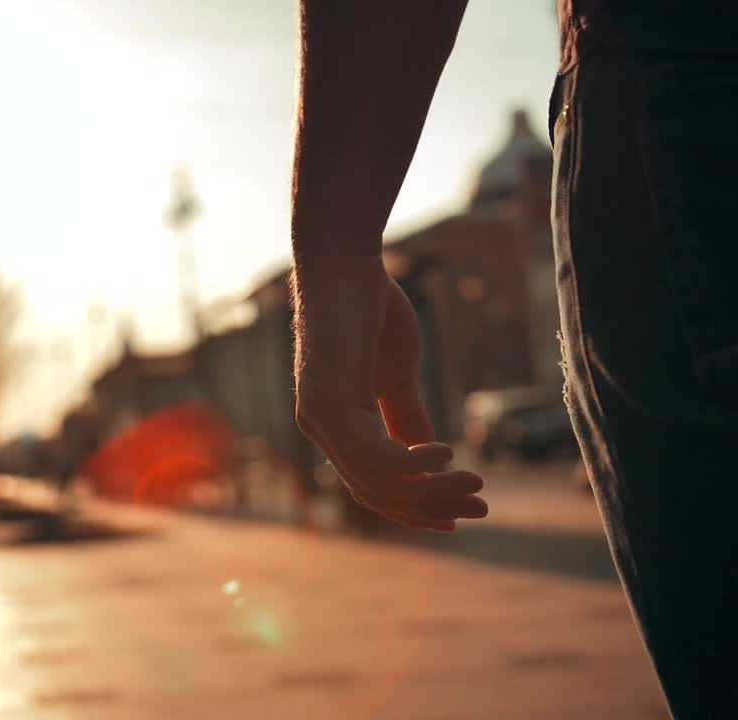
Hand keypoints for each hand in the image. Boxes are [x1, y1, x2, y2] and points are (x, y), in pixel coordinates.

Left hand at [293, 255, 486, 530]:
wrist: (345, 265)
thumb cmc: (370, 312)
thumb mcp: (396, 377)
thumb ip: (409, 420)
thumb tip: (432, 459)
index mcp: (336, 426)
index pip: (371, 487)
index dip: (414, 509)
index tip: (458, 518)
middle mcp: (320, 429)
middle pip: (376, 493)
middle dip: (430, 508)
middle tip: (482, 509)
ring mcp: (318, 419)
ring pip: (377, 482)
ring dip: (431, 490)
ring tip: (474, 482)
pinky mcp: (325, 403)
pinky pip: (372, 456)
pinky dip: (412, 465)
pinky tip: (445, 454)